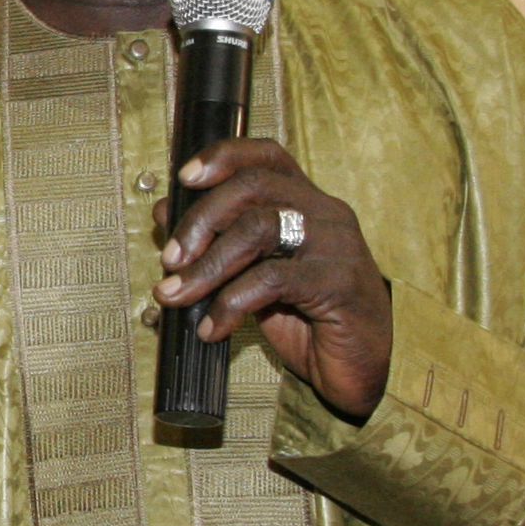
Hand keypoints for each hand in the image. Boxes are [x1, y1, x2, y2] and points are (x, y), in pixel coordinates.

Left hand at [153, 137, 392, 420]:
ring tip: (176, 295)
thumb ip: (219, 242)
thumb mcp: (254, 274)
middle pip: (253, 186)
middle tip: (170, 259)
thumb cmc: (307, 319)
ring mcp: (335, 245)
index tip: (183, 177)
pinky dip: (229, 304)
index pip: (267, 156)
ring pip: (258, 229)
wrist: (357, 369)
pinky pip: (271, 280)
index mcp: (307, 202)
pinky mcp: (337, 283)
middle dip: (200, 220)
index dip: (223, 156)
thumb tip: (167, 212)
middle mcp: (325, 213)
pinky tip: (212, 328)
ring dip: (207, 265)